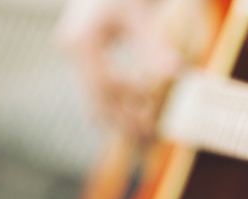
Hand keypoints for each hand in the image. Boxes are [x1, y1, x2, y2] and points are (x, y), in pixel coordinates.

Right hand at [55, 0, 216, 137]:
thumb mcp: (141, 15)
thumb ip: (155, 45)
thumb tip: (176, 72)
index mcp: (82, 40)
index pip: (107, 83)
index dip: (134, 97)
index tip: (158, 102)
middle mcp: (71, 50)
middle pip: (96, 99)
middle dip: (125, 121)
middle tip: (153, 136)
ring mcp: (74, 56)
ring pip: (94, 101)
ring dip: (121, 120)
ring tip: (148, 135)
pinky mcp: (83, 59)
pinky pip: (98, 91)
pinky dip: (118, 106)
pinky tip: (139, 117)